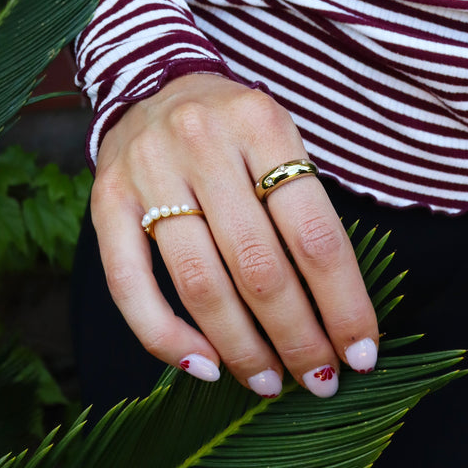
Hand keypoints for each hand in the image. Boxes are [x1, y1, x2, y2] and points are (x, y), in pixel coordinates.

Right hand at [92, 73, 378, 398]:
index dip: (343, 304)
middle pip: (259, 266)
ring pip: (200, 283)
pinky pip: (130, 286)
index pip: (313, 233)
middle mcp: (201, 142)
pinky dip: (166, 337)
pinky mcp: (105, 200)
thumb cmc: (232, 130)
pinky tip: (204, 366)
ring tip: (270, 382)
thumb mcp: (278, 141)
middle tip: (321, 381)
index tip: (362, 354)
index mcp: (261, 123)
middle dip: (297, 338)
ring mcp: (147, 171)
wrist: (149, 85)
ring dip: (241, 348)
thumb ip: (304, 210)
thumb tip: (340, 315)